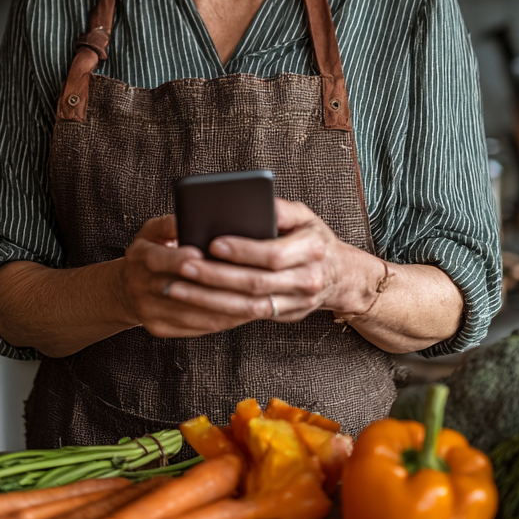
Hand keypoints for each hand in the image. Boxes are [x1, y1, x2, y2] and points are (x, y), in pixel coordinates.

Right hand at [121, 214, 244, 337]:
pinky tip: (240, 312)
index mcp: (139, 257)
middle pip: (179, 289)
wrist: (126, 287)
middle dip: (212, 286)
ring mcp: (149, 310)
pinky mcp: (159, 328)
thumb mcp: (152, 231)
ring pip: (192, 313)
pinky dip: (220, 321)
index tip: (202, 254)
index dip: (179, 258)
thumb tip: (188, 217)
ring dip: (223, 308)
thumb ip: (169, 224)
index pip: (158, 259)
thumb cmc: (150, 251)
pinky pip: (195, 328)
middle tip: (243, 279)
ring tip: (251, 298)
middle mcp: (140, 286)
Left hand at [158, 198, 384, 326]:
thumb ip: (280, 208)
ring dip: (209, 299)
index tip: (213, 243)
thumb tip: (251, 201)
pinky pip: (248, 317)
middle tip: (183, 266)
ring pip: (248, 306)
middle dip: (216, 276)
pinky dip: (219, 311)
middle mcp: (307, 280)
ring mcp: (297, 303)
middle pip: (255, 283)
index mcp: (312, 249)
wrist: (342, 275)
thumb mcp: (305, 216)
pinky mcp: (285, 316)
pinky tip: (194, 302)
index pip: (273, 254)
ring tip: (177, 287)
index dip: (242, 251)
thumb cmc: (314, 238)